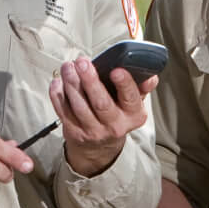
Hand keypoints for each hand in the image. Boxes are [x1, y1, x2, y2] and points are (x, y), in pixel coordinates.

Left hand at [52, 58, 158, 178]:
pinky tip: (58, 81)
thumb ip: (141, 87)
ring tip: (68, 67)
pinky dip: (58, 95)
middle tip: (82, 62)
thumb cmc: (118, 114)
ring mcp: (93, 131)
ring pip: (79, 106)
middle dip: (90, 80)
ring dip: (71, 84)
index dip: (124, 84)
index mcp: (133, 115)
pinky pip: (64, 111)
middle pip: (101, 103)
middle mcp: (114, 125)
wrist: (101, 145)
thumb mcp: (134, 103)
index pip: (131, 98)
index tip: (116, 70)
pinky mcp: (75, 132)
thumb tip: (150, 76)